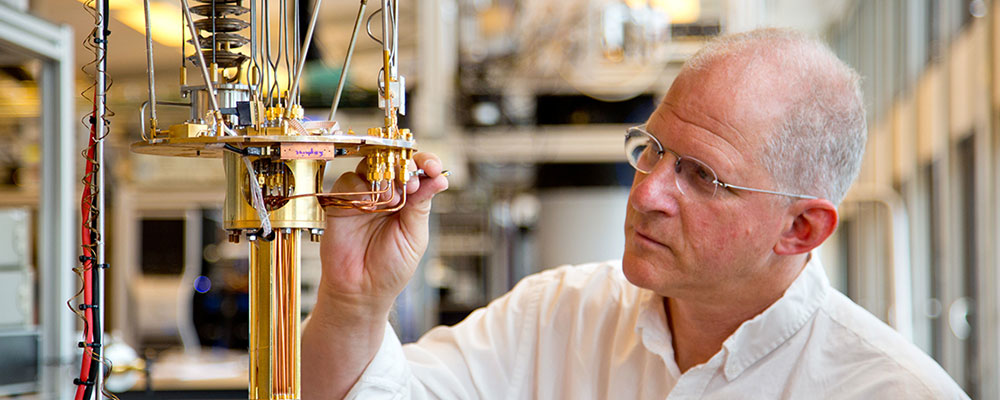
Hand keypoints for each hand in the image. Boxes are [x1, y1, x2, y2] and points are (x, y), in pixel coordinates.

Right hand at [317, 152, 448, 321]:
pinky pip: (348, 180)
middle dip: (404, 166)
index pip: (418, 171)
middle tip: (410, 182)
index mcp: (409, 201)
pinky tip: (368, 204)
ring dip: (384, 178)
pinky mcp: (341, 202)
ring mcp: (363, 197)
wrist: (360, 291)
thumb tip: (439, 179)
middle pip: (394, 162)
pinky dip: (360, 186)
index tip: (432, 167)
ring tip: (390, 200)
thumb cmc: (390, 269)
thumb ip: (421, 205)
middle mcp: (386, 194)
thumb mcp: (414, 236)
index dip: (425, 163)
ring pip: (371, 167)